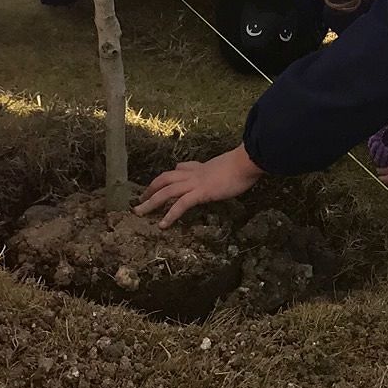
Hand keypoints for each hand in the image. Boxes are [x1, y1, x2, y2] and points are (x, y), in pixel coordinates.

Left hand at [136, 146, 262, 226]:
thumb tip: (224, 171)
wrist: (247, 162)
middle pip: (165, 179)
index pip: (181, 169)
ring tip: (139, 212)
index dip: (170, 176)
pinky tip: (163, 225)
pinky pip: (181, 204)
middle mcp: (194, 174)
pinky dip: (170, 214)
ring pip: (166, 191)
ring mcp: (195, 183)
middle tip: (140, 199)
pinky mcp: (201, 192)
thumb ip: (221, 169)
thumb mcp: (229, 166)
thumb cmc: (244, 165)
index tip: (162, 182)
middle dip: (151, 189)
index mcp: (201, 168)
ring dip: (151, 202)